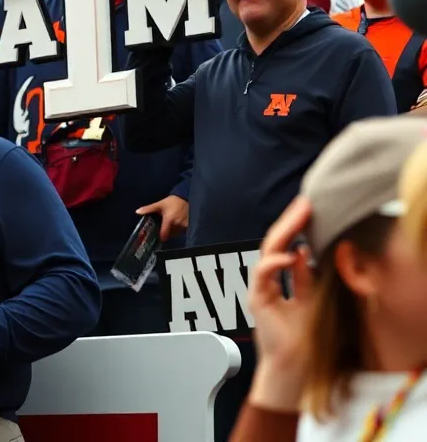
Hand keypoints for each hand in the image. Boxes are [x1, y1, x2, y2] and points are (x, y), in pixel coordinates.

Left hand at [136, 195, 188, 240]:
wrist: (186, 197)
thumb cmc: (172, 201)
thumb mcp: (160, 204)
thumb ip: (149, 209)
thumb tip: (137, 212)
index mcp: (169, 220)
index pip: (164, 235)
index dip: (160, 236)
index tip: (158, 235)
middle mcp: (177, 225)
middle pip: (170, 234)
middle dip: (167, 232)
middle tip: (164, 226)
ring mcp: (184, 226)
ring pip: (176, 233)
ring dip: (173, 230)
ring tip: (171, 223)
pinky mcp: (189, 225)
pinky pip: (183, 231)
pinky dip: (179, 229)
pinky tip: (177, 223)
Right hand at [248, 196, 314, 410]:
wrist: (292, 363)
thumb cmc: (300, 336)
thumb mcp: (309, 299)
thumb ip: (303, 276)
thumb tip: (303, 252)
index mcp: (277, 279)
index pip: (283, 245)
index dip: (295, 226)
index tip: (309, 208)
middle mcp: (266, 280)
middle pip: (274, 242)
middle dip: (290, 221)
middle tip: (304, 203)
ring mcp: (260, 288)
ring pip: (267, 251)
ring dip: (284, 232)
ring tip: (299, 216)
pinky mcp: (257, 298)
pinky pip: (262, 273)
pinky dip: (274, 263)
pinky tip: (289, 254)